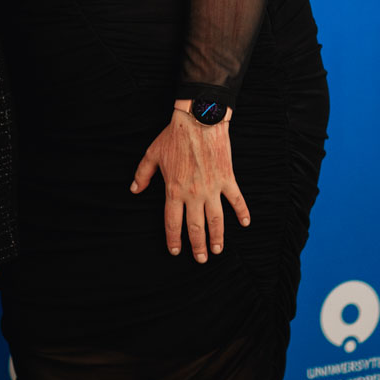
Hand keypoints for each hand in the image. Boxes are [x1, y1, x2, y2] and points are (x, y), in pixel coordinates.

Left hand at [130, 106, 250, 263]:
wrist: (198, 120)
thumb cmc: (174, 136)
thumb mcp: (152, 154)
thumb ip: (142, 174)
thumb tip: (134, 189)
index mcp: (174, 190)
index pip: (173, 222)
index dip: (174, 239)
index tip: (176, 251)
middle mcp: (193, 194)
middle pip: (196, 227)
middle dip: (198, 246)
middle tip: (201, 259)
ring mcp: (212, 188)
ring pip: (216, 220)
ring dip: (217, 237)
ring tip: (218, 249)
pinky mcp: (227, 178)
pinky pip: (236, 200)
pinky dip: (242, 212)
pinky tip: (245, 223)